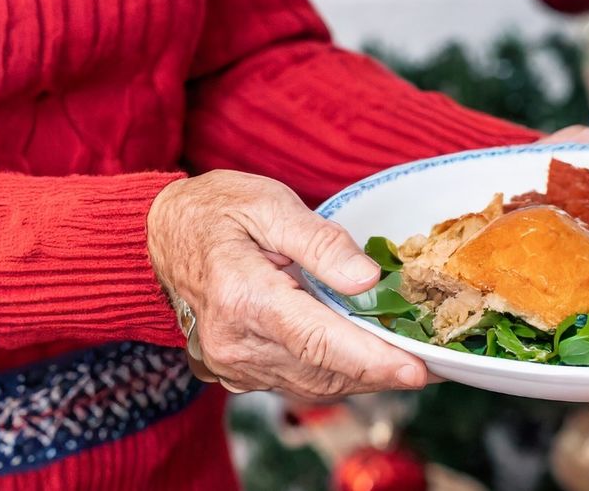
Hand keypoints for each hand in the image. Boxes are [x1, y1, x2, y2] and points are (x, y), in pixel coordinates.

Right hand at [147, 170, 426, 397]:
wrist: (158, 235)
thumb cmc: (216, 210)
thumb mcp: (269, 204)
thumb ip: (320, 242)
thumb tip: (366, 280)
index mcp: (244, 297)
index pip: (320, 341)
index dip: (373, 359)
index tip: (416, 370)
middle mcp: (236, 341)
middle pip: (322, 371)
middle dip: (380, 372)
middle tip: (430, 364)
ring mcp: (232, 362)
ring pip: (312, 385)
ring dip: (361, 379)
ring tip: (407, 363)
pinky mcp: (236, 369)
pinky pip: (295, 382)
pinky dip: (334, 376)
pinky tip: (364, 360)